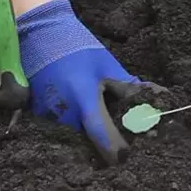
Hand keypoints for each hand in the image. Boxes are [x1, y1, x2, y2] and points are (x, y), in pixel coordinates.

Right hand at [17, 0, 144, 164]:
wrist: (39, 32)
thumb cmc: (76, 46)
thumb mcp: (106, 65)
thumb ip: (128, 87)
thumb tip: (154, 100)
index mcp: (84, 99)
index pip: (102, 137)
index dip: (117, 151)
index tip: (127, 158)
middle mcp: (63, 112)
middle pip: (88, 140)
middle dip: (103, 140)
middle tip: (119, 134)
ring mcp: (46, 115)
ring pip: (73, 135)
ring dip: (86, 132)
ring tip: (100, 121)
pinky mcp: (36, 113)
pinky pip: (58, 127)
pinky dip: (71, 124)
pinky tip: (80, 113)